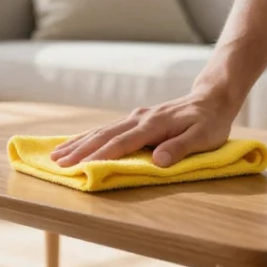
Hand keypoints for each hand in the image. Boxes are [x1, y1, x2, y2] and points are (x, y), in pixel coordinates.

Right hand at [50, 90, 238, 167]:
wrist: (210, 99)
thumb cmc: (209, 122)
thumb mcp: (204, 137)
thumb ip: (180, 148)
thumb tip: (158, 161)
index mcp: (153, 124)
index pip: (122, 143)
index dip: (101, 156)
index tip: (82, 167)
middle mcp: (139, 119)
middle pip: (104, 135)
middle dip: (80, 150)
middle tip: (58, 163)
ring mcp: (135, 117)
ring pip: (101, 131)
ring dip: (78, 143)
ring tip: (56, 155)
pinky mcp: (134, 119)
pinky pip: (106, 129)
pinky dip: (88, 137)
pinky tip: (75, 143)